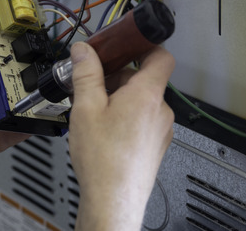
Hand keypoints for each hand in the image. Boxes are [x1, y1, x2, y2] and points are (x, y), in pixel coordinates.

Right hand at [68, 42, 174, 230]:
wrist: (113, 201)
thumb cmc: (103, 161)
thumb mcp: (86, 108)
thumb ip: (86, 74)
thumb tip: (84, 51)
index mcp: (147, 95)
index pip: (161, 55)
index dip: (144, 45)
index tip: (125, 44)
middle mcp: (160, 111)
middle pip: (144, 78)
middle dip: (117, 77)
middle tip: (91, 83)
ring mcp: (161, 130)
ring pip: (142, 101)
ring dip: (119, 98)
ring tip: (93, 111)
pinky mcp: (155, 146)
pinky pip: (142, 120)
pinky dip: (125, 117)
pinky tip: (103, 130)